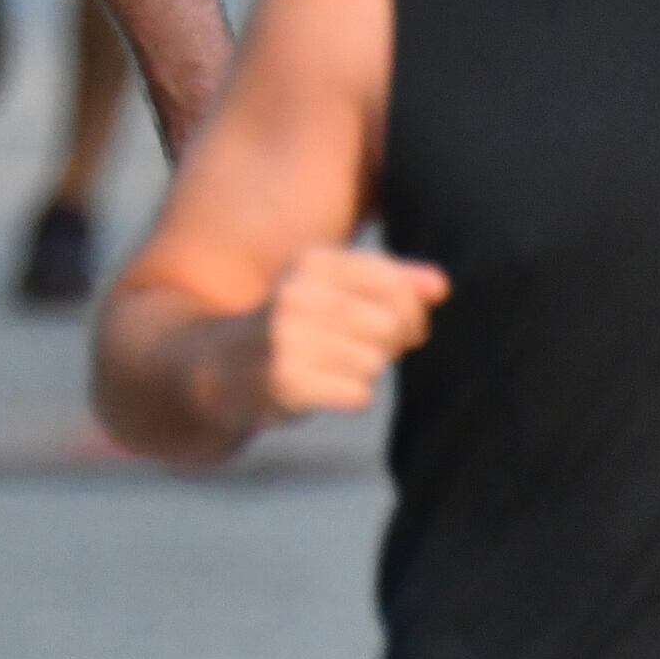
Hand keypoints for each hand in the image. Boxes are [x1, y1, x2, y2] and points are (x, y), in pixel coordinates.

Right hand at [254, 247, 447, 418]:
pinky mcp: (286, 380)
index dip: (409, 313)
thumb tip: (441, 286)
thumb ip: (390, 280)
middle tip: (356, 350)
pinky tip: (320, 387)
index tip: (392, 325)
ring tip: (329, 366)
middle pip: (392, 327)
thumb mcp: (332, 288)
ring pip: (376, 362)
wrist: (218, 366)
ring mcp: (287, 338)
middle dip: (387, 345)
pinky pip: (358, 394)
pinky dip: (348, 396)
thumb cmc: (292, 325)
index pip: (396, 286)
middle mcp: (297, 294)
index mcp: (312, 261)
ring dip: (362, 372)